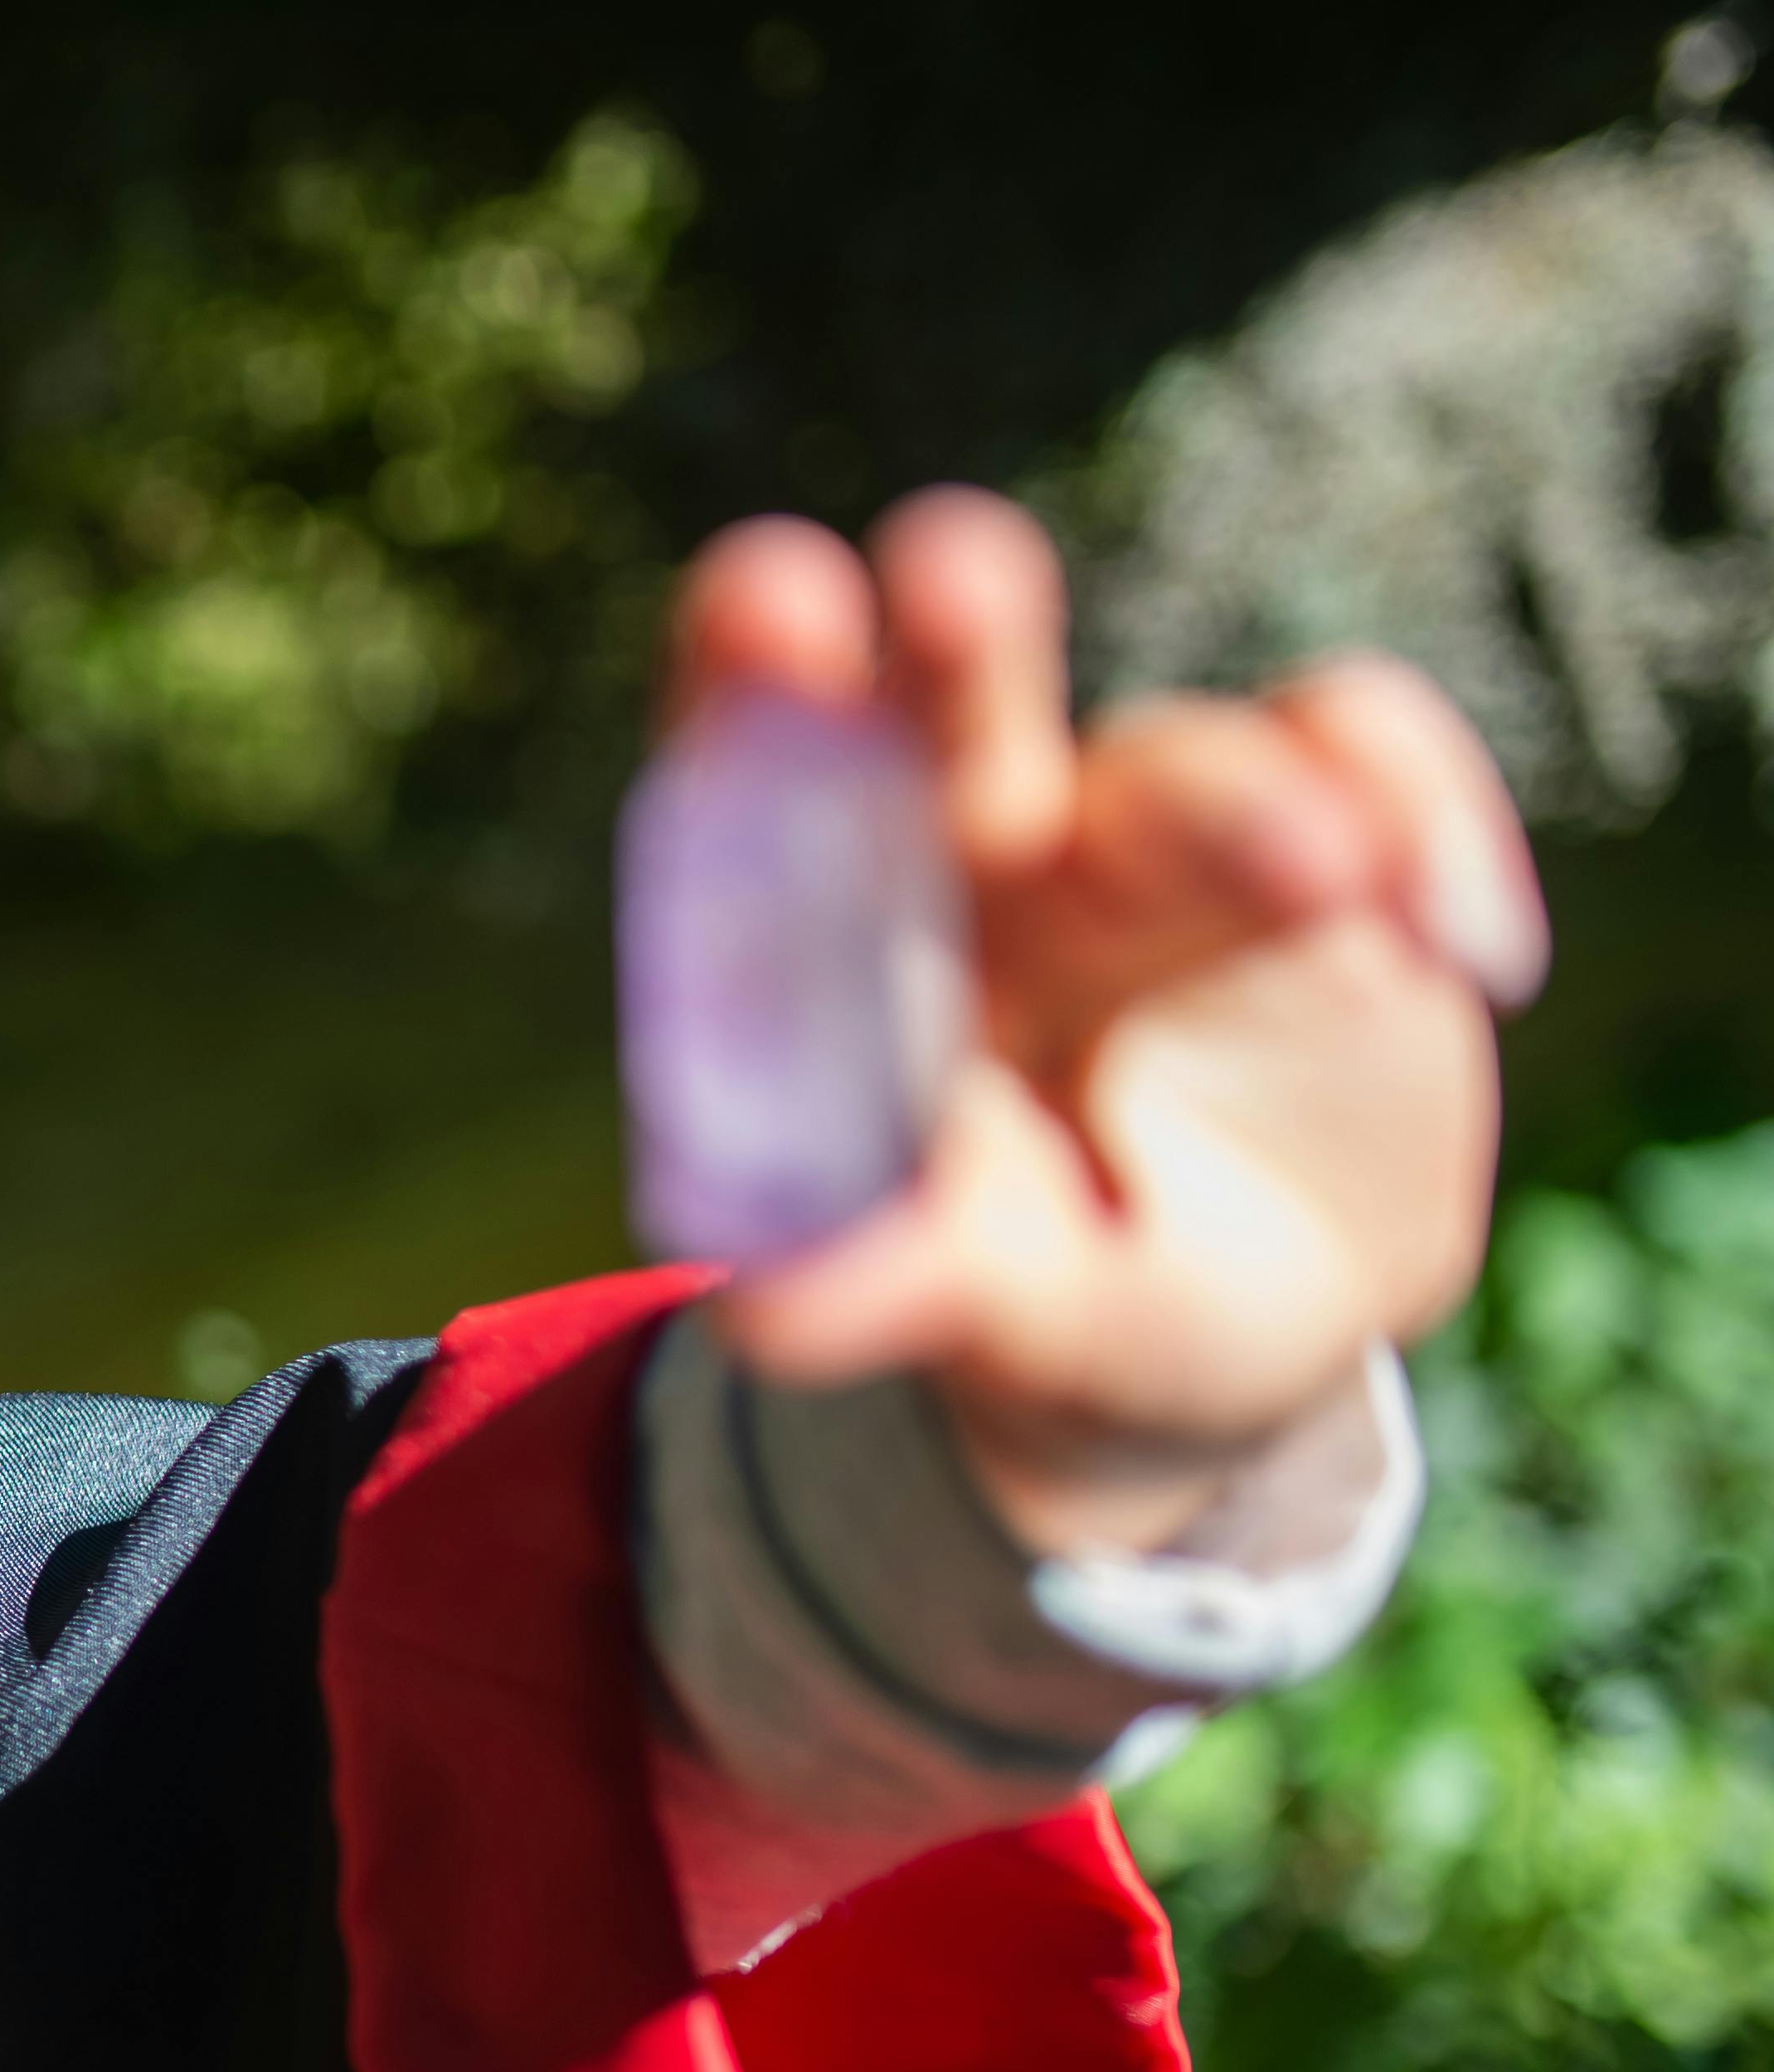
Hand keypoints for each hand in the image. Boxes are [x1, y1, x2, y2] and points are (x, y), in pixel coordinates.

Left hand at [670, 492, 1530, 1556]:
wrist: (1218, 1348)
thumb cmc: (1044, 1310)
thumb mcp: (986, 1312)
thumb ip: (892, 1284)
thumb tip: (767, 1313)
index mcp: (848, 954)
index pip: (766, 781)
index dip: (752, 682)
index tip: (767, 595)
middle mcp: (988, 860)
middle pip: (955, 707)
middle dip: (958, 639)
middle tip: (953, 577)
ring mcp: (1162, 839)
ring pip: (1187, 760)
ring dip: (1244, 803)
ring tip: (1323, 877)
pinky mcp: (1341, 836)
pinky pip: (1366, 753)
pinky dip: (1419, 815)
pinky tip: (1464, 949)